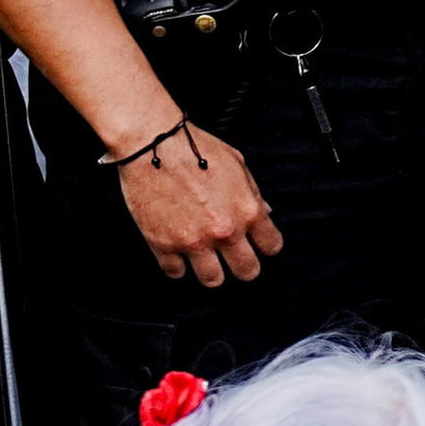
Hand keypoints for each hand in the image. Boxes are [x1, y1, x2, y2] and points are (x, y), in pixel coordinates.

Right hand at [119, 118, 281, 285]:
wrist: (152, 145)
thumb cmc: (194, 149)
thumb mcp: (238, 165)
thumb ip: (253, 194)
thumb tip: (265, 213)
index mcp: (248, 210)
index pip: (272, 246)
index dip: (266, 247)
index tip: (258, 246)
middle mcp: (225, 231)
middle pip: (247, 271)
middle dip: (244, 267)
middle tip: (235, 261)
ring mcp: (194, 241)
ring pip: (213, 280)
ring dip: (211, 272)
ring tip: (206, 260)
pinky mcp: (163, 245)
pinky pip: (175, 272)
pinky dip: (177, 266)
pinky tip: (178, 255)